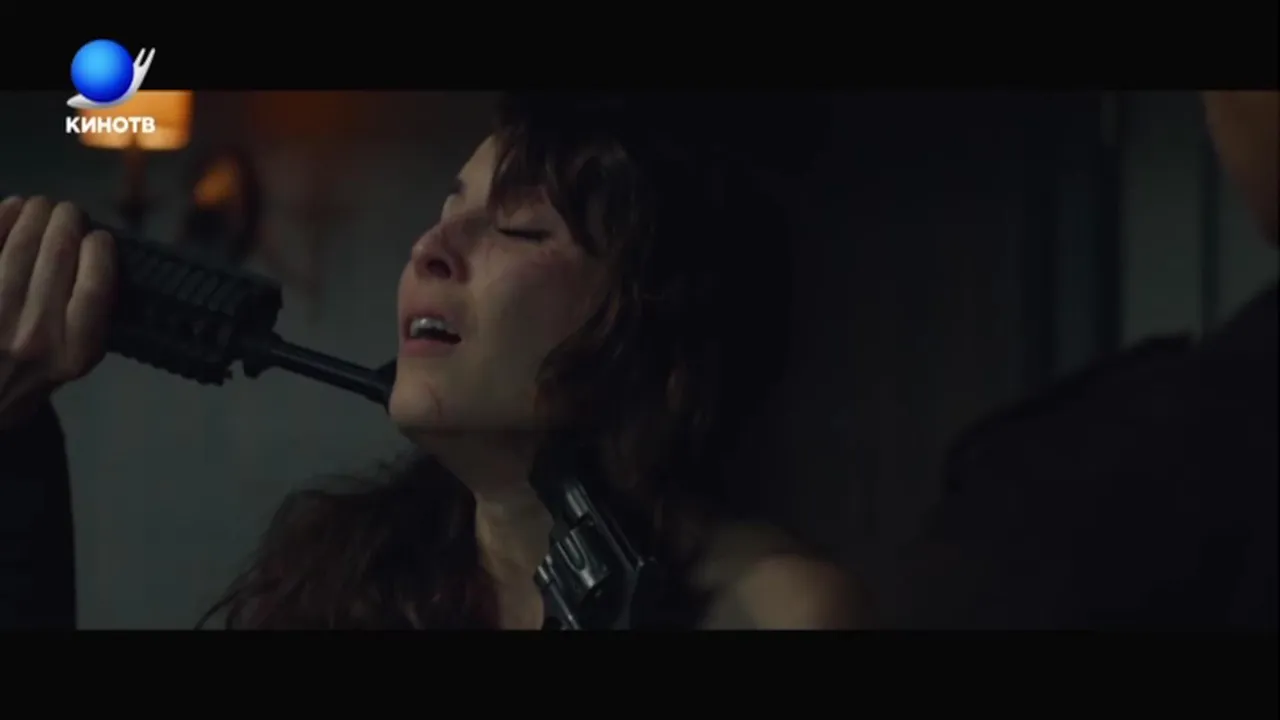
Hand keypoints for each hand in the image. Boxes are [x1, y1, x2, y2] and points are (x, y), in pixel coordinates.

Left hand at [0, 197, 114, 429]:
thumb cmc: (34, 370)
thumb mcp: (77, 356)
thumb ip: (93, 312)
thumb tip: (93, 248)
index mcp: (74, 352)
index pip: (95, 287)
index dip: (100, 250)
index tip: (100, 237)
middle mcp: (34, 337)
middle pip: (57, 258)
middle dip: (67, 221)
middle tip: (69, 212)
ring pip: (20, 248)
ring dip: (34, 214)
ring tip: (41, 205)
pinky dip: (1, 219)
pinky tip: (12, 207)